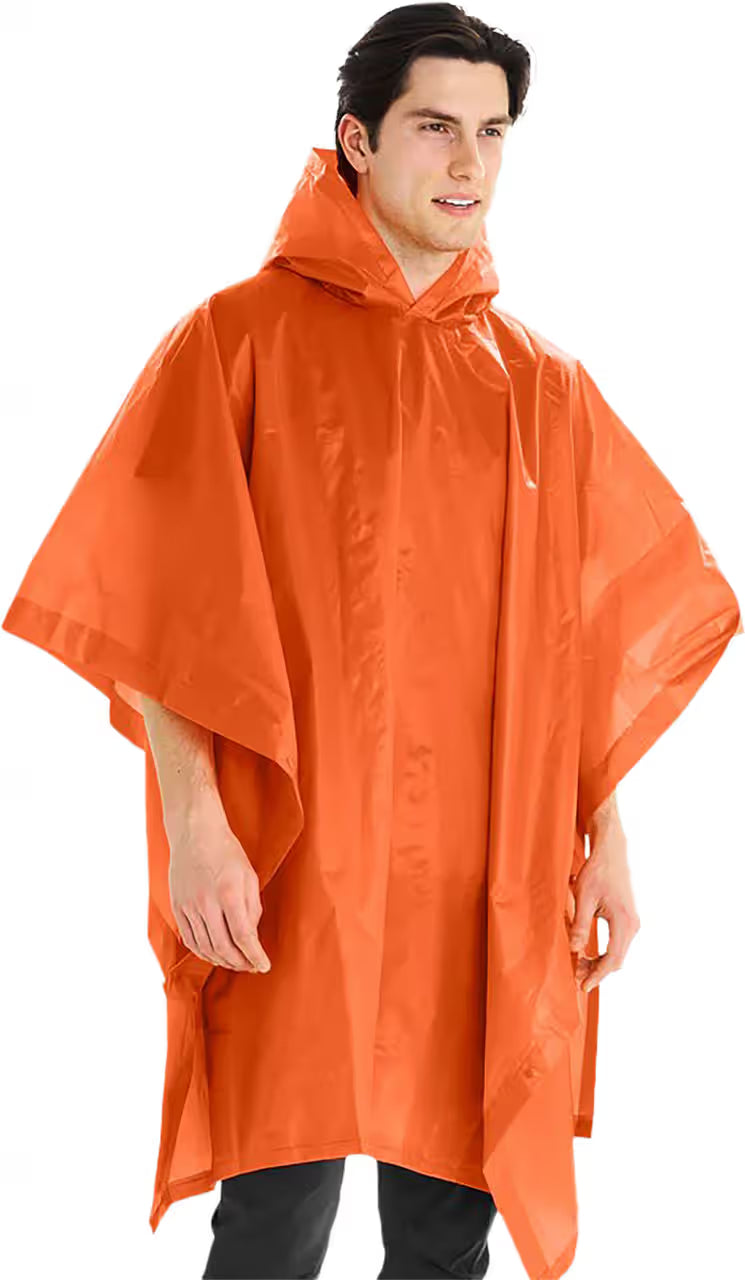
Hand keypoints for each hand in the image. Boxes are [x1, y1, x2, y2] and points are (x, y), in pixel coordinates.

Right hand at [167, 806, 271, 973]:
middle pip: (223, 947)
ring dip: (222, 961)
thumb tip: (252, 937)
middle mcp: (206, 903)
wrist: (195, 833)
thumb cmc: (226, 852)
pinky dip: (203, 953)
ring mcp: (188, 906)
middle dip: (240, 962)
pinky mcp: (177, 907)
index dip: (255, 956)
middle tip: (251, 966)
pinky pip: (190, 940)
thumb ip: (252, 909)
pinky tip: (214, 955)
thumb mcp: (249, 876)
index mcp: (229, 892)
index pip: (244, 936)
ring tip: (236, 963)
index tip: (264, 966)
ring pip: (205, 947)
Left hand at [566, 819, 640, 992]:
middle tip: (575, 976)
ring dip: (599, 962)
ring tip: (578, 965)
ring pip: (618, 953)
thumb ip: (580, 924)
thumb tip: (574, 949)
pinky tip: (587, 953)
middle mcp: (632, 925)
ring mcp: (632, 922)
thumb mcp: (583, 896)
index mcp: (623, 922)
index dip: (597, 975)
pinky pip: (618, 943)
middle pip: (616, 960)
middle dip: (596, 971)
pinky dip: (604, 952)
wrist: (612, 852)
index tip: (582, 986)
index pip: (612, 959)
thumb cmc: (597, 871)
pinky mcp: (628, 918)